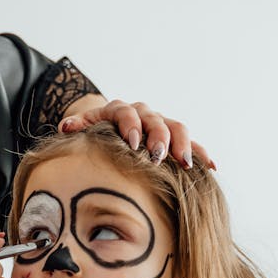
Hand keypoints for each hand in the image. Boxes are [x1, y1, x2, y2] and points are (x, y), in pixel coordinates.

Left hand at [58, 99, 215, 169]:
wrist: (110, 122)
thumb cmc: (96, 130)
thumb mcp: (85, 125)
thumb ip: (78, 125)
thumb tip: (65, 127)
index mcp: (121, 111)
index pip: (127, 115)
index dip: (130, 127)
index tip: (133, 144)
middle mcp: (144, 114)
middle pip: (156, 121)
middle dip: (159, 138)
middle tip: (159, 156)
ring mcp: (161, 124)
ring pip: (177, 129)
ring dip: (183, 145)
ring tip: (185, 163)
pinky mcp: (174, 137)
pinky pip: (191, 143)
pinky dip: (201, 153)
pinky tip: (212, 166)